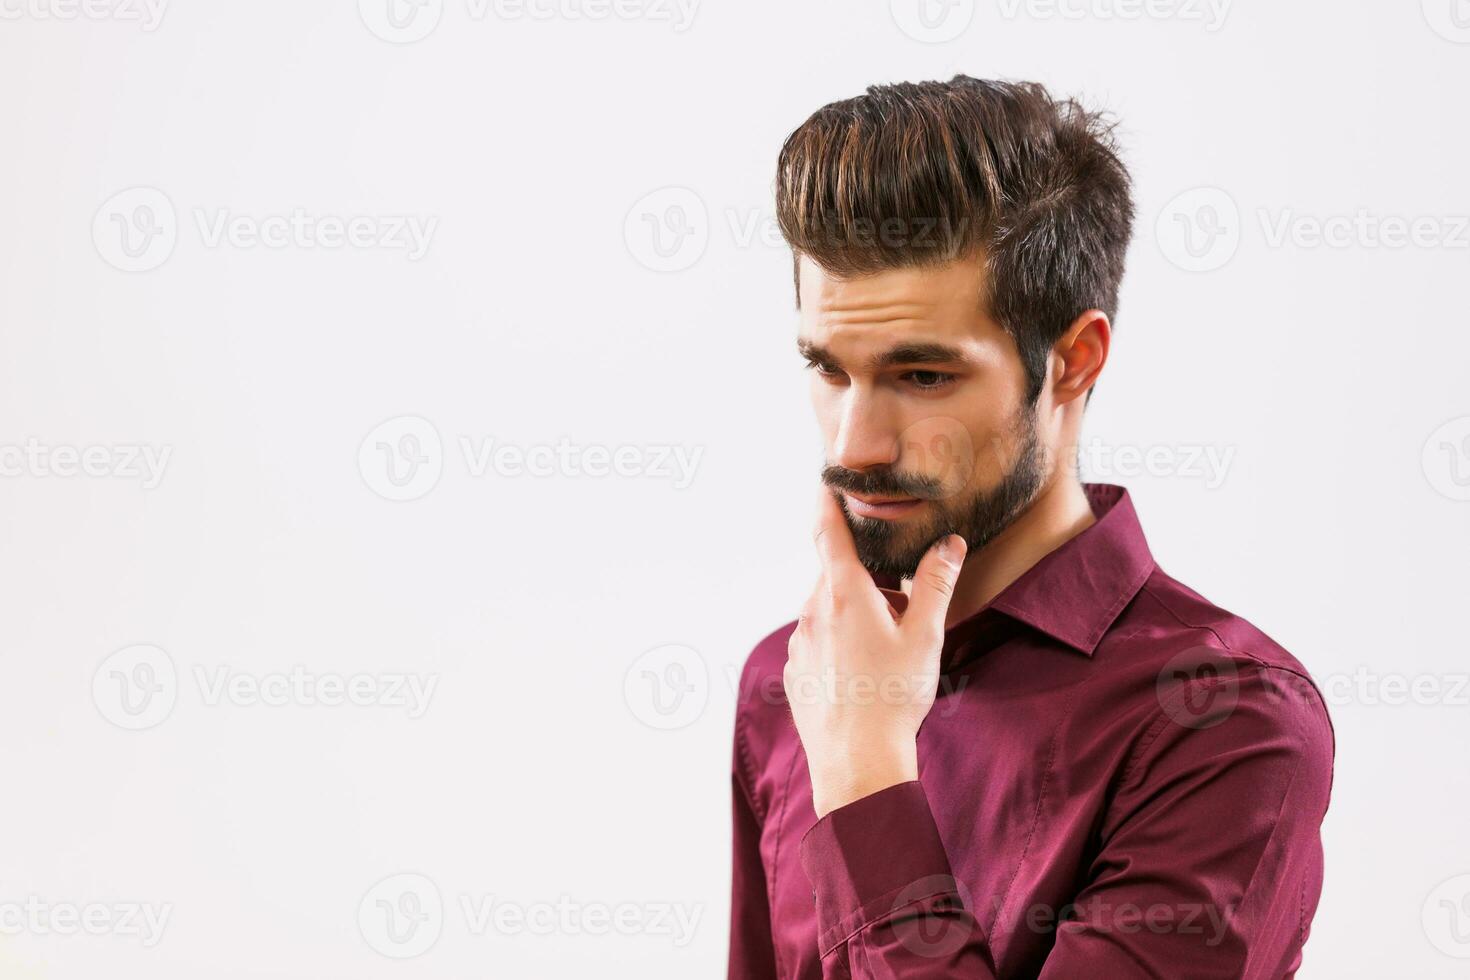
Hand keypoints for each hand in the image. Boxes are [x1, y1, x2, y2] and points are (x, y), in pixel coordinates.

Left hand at [784, 487, 966, 817]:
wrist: (857, 764)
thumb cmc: (893, 698)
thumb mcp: (926, 636)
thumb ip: (936, 584)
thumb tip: (949, 543)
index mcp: (844, 595)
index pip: (828, 532)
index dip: (828, 502)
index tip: (828, 480)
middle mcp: (813, 612)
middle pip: (837, 576)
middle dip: (867, 581)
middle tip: (901, 608)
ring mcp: (798, 643)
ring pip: (827, 611)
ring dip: (854, 615)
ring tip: (887, 652)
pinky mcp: (794, 672)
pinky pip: (817, 643)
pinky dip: (839, 644)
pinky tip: (863, 675)